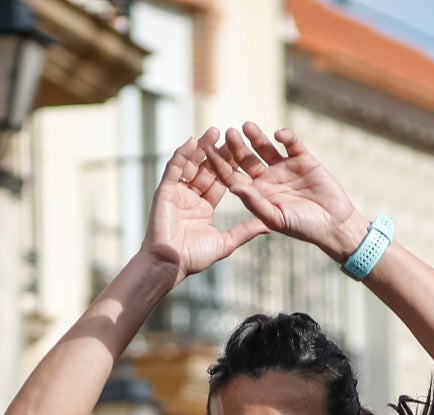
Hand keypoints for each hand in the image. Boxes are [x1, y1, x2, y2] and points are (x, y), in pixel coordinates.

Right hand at [142, 132, 269, 278]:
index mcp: (204, 207)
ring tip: (214, 131)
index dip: (230, 167)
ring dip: (201, 148)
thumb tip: (268, 227)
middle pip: (206, 169)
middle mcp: (191, 197)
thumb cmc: (194, 258)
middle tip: (230, 134)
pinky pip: (174, 169)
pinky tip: (192, 141)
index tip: (242, 152)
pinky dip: (182, 155)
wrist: (169, 264)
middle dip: (218, 152)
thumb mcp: (225, 243)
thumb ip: (245, 232)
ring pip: (191, 165)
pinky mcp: (165, 191)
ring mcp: (177, 193)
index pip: (220, 181)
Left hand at [201, 123, 366, 263]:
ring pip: (266, 148)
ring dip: (256, 137)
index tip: (209, 152)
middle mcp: (267, 178)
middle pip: (247, 159)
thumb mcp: (275, 219)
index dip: (221, 164)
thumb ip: (255, 203)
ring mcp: (285, 167)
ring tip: (246, 126)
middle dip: (237, 147)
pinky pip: (292, 143)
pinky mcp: (303, 159)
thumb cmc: (303, 227)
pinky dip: (286, 137)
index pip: (234, 176)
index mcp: (257, 194)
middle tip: (228, 133)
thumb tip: (234, 188)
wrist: (334, 224)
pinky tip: (279, 135)